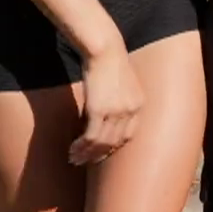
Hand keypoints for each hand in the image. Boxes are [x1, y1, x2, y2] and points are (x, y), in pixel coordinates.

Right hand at [72, 48, 143, 165]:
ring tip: (75, 159)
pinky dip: (81, 146)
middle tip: (84, 162)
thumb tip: (108, 114)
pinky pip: (91, 136)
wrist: (104, 49)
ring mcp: (116, 112)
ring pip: (102, 143)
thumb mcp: (123, 84)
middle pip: (115, 143)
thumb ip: (120, 101)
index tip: (101, 153)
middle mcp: (131, 111)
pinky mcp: (99, 110)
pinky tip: (73, 149)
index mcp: (139, 105)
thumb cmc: (110, 63)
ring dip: (87, 154)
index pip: (129, 136)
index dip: (114, 147)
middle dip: (99, 155)